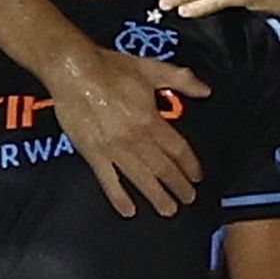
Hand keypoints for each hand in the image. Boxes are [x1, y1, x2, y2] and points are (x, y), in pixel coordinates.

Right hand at [36, 44, 204, 218]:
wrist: (74, 71)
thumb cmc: (111, 67)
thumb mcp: (151, 68)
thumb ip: (180, 80)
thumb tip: (205, 90)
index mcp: (150, 120)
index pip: (177, 149)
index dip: (190, 164)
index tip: (197, 177)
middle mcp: (135, 139)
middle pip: (163, 168)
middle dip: (178, 185)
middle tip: (188, 199)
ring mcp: (114, 149)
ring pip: (141, 179)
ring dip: (156, 196)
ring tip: (168, 210)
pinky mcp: (94, 154)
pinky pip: (109, 181)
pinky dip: (119, 197)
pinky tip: (129, 210)